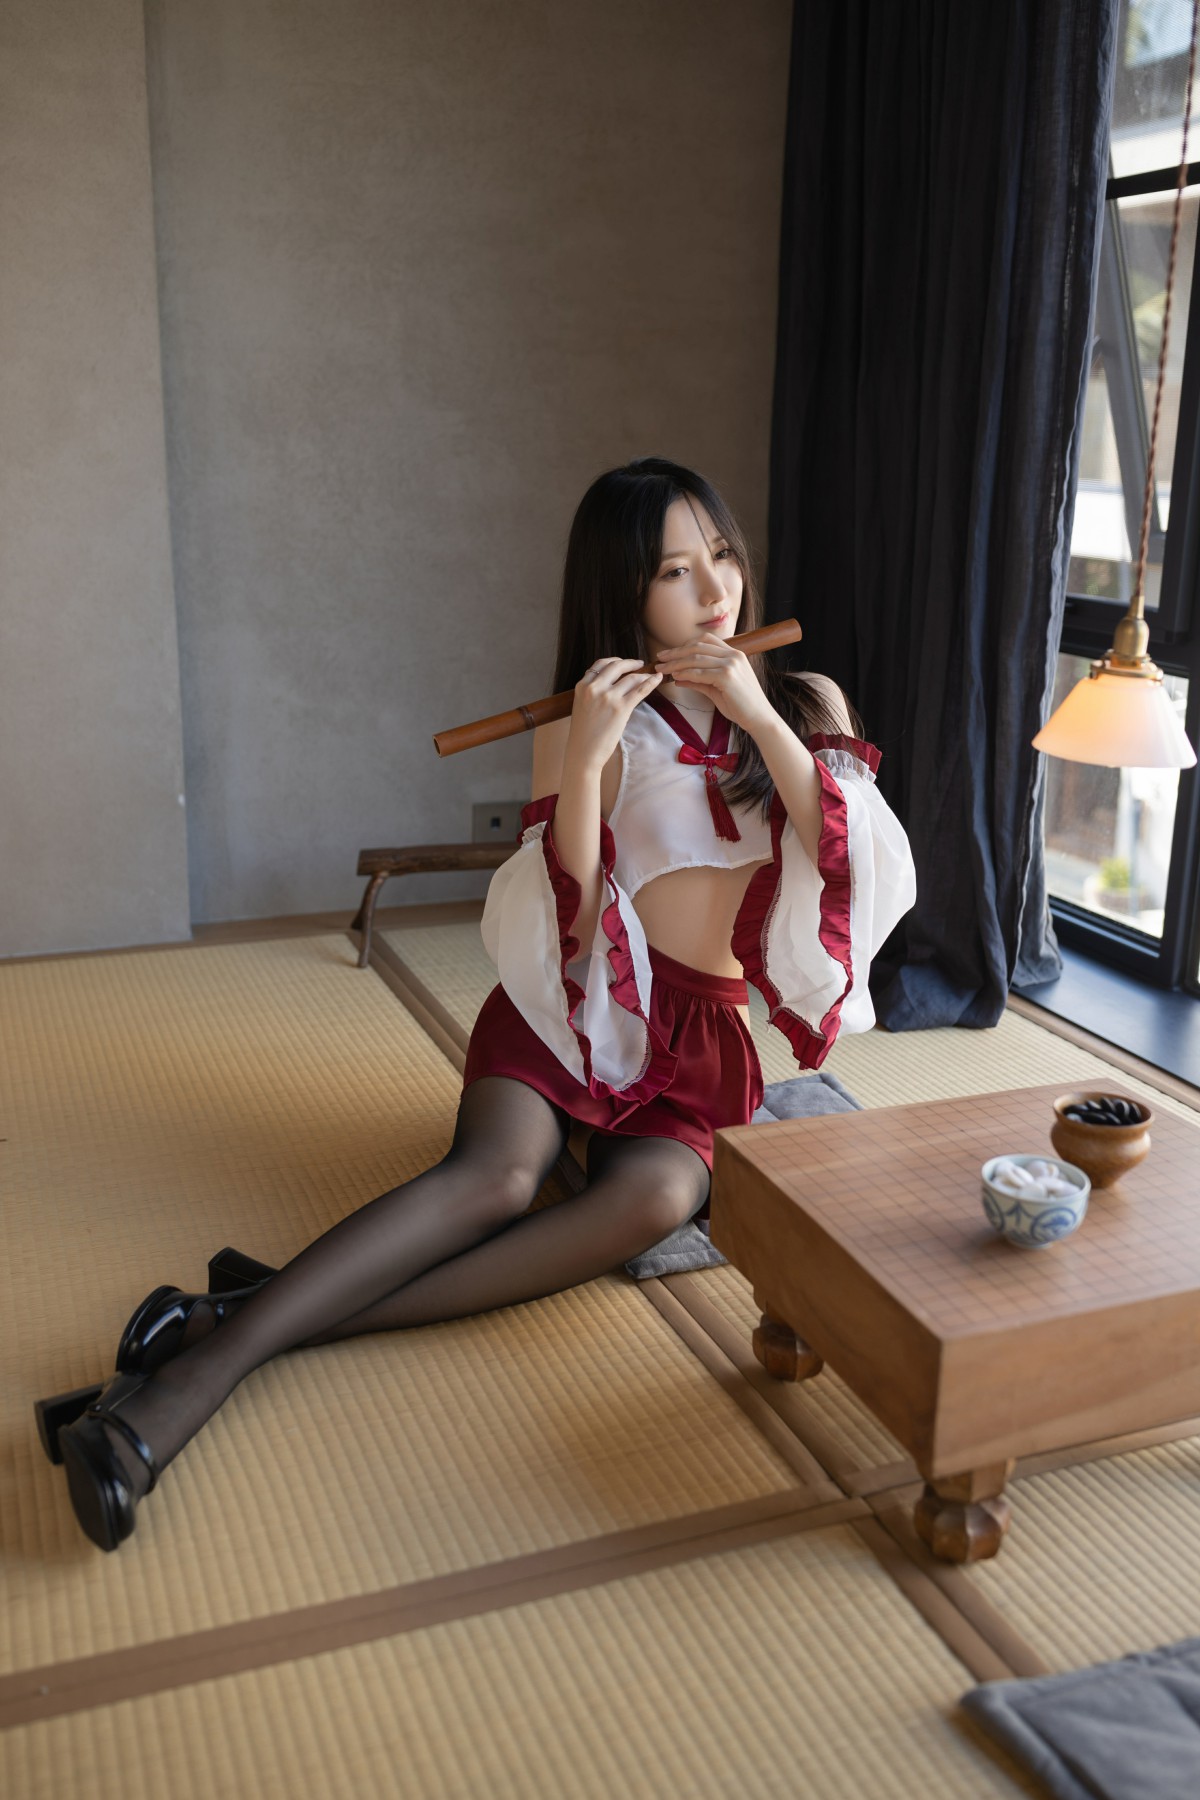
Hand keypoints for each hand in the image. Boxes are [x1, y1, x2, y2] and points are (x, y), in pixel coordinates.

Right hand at [567, 657, 662, 770]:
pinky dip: (651, 682)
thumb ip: (593, 692)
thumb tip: (612, 684)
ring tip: (650, 676)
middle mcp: (594, 688)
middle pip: (616, 666)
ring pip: (631, 677)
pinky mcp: (621, 708)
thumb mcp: (582, 705)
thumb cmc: (583, 734)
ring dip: (643, 675)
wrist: (583, 752)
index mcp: (582, 686)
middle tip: (640, 664)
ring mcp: (608, 697)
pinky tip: (657, 679)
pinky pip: (640, 690)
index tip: (624, 663)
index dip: (615, 661)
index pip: (600, 664)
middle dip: (631, 663)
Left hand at [654, 637, 777, 736]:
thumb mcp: (717, 689)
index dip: (684, 645)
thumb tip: (677, 678)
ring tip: (662, 669)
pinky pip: (699, 672)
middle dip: (675, 652)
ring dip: (676, 663)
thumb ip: (699, 681)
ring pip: (696, 658)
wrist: (759, 718)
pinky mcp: (727, 676)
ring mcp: (731, 664)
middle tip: (660, 658)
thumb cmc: (740, 705)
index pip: (705, 640)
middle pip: (697, 646)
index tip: (669, 653)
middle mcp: (733, 655)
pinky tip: (675, 677)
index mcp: (734, 654)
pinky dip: (685, 674)